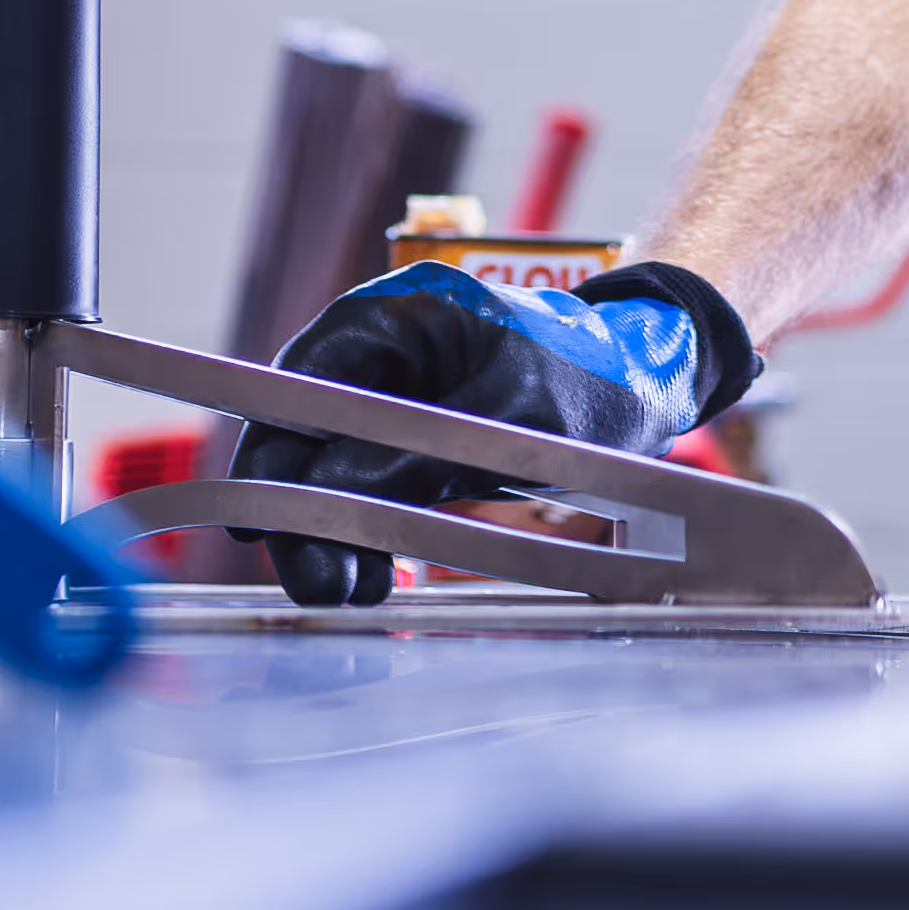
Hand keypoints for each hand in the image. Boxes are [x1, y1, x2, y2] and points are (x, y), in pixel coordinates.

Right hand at [234, 257, 756, 607]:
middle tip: (319, 585)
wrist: (655, 383)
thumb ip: (419, 456)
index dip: (269, 453)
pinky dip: (372, 527)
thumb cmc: (597, 382)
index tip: (252, 522)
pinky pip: (377, 482)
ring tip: (350, 593)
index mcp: (401, 316)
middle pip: (312, 433)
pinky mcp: (424, 434)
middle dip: (306, 512)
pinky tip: (375, 575)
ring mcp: (404, 393)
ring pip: (338, 466)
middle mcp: (388, 350)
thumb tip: (328, 498)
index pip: (302, 383)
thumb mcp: (514, 423)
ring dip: (336, 530)